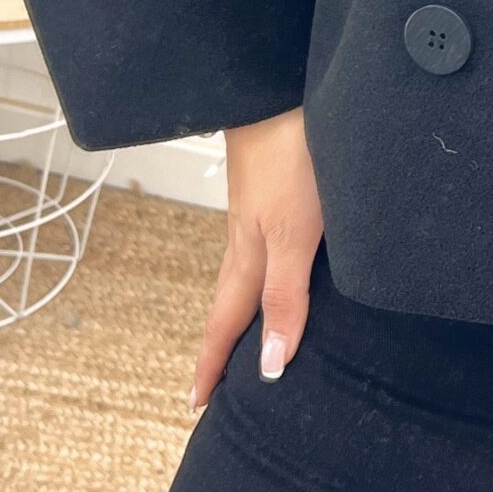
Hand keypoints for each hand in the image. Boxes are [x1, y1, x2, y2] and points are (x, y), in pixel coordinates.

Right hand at [189, 104, 323, 412]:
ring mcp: (261, 210)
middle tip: (211, 385)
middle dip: (222, 346)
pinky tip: (277, 268)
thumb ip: (287, 295)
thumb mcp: (295, 235)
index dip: (213, 366)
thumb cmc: (291, 155)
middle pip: (232, 301)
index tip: (197, 406)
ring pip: (248, 273)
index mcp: (250, 254)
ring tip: (243, 338)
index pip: (227, 323)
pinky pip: (266, 246)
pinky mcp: (278, 187)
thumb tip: (269, 365)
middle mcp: (250, 236)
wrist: (281, 86)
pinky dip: (265, 274)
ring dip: (244, 310)